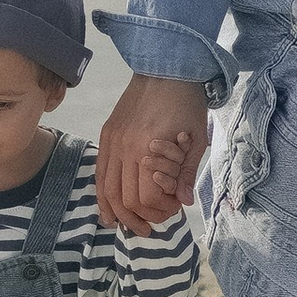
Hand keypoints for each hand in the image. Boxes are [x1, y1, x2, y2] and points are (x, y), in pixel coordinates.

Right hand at [97, 74, 209, 232]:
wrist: (166, 70)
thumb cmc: (186, 103)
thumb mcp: (196, 139)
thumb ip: (187, 172)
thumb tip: (184, 202)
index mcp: (149, 149)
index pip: (147, 197)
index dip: (161, 210)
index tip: (174, 209)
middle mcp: (125, 148)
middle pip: (125, 198)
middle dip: (141, 217)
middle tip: (154, 225)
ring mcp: (112, 141)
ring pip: (107, 189)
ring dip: (118, 213)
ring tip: (129, 227)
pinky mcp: (107, 135)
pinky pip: (99, 173)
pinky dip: (102, 195)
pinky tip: (108, 211)